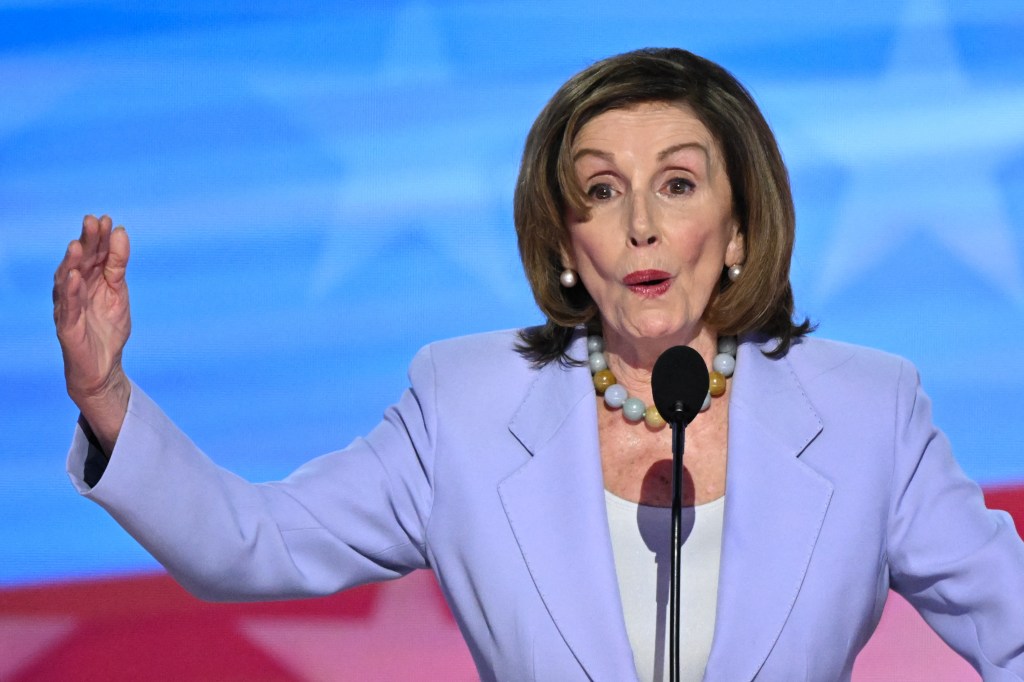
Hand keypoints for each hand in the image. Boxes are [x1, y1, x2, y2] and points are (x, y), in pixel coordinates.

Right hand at [53, 215, 132, 453]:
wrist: (103, 366)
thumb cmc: (108, 327)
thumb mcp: (119, 291)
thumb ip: (118, 264)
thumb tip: (121, 232)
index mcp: (89, 279)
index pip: (93, 254)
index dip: (99, 238)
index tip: (108, 219)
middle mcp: (74, 290)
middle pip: (79, 263)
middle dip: (85, 242)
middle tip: (92, 221)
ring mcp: (68, 307)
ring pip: (67, 281)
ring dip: (71, 262)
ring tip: (76, 245)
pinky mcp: (67, 326)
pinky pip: (68, 307)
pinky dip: (71, 292)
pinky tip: (74, 278)